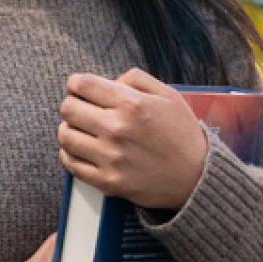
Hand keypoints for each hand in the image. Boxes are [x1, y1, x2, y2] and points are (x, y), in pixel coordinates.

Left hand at [57, 69, 208, 210]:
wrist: (197, 178)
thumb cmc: (183, 135)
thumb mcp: (169, 96)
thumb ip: (137, 79)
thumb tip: (111, 80)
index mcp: (131, 104)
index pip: (83, 84)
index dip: (75, 83)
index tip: (78, 87)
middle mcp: (117, 129)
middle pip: (68, 109)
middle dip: (72, 104)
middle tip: (81, 108)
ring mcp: (110, 158)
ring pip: (65, 136)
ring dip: (69, 129)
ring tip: (80, 129)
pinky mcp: (108, 182)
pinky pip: (71, 164)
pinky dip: (70, 154)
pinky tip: (81, 149)